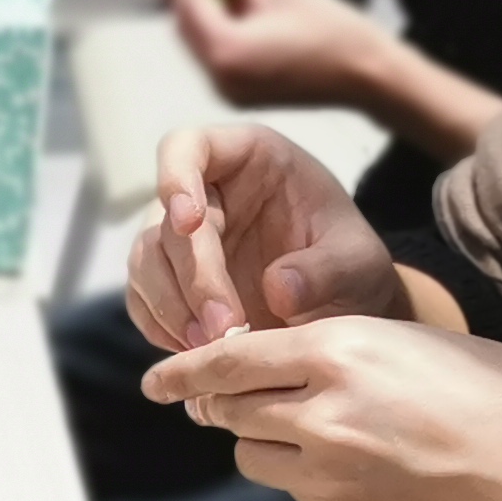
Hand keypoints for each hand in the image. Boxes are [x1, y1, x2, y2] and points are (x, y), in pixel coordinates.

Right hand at [125, 124, 405, 350]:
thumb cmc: (352, 267)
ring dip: (171, 308)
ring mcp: (181, 239)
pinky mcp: (170, 283)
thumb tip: (278, 289)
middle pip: (165, 223)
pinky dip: (162, 329)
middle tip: (224, 328)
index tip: (189, 222)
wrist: (344, 308)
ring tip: (211, 349)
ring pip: (145, 263)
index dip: (176, 177)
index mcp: (248, 158)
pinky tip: (195, 353)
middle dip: (191, 277)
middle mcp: (204, 193)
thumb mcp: (358, 264)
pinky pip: (143, 302)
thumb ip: (327, 270)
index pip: (188, 147)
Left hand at [141, 314, 501, 500]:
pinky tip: (363, 471)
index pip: (228, 357)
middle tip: (227, 400)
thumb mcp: (422, 345)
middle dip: (222, 403)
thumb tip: (284, 372)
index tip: (153, 380)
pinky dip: (306, 479)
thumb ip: (345, 355)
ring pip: (251, 455)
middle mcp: (322, 407)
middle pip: (225, 407)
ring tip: (318, 435)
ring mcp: (329, 469)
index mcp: (343, 346)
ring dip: (264, 443)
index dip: (182, 369)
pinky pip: (297, 492)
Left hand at [171, 0, 403, 115]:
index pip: (188, 1)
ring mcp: (228, 91)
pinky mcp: (239, 95)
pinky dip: (220, 29)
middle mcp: (220, 79)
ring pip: (198, 40)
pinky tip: (236, 4)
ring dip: (205, 8)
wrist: (368, 76)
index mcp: (227, 51)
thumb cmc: (334, 33)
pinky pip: (216, 56)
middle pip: (185, 24)